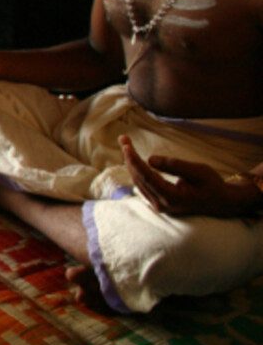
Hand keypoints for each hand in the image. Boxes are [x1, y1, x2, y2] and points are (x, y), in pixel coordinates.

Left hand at [121, 135, 260, 217]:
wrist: (219, 202)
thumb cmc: (212, 184)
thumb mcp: (199, 171)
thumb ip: (175, 166)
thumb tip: (150, 159)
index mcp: (173, 197)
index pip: (147, 176)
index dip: (135, 160)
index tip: (126, 146)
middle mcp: (163, 204)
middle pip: (139, 178)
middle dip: (129, 158)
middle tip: (123, 139)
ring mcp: (159, 206)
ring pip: (139, 182)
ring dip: (131, 163)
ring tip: (126, 144)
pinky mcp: (158, 203)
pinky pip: (143, 185)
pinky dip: (137, 170)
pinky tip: (133, 158)